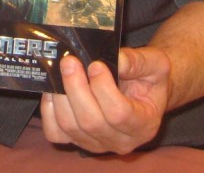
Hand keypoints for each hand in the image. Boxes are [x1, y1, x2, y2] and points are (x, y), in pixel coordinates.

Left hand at [39, 47, 170, 154]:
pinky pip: (55, 132)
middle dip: (76, 88)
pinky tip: (54, 88)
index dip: (103, 88)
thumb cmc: (149, 77)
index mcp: (144, 124)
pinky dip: (49, 110)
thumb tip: (115, 59)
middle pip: (91, 122)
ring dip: (61, 95)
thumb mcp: (154, 63)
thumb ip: (137, 61)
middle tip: (70, 61)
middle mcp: (121, 141)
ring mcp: (97, 144)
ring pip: (71, 127)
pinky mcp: (77, 140)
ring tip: (62, 69)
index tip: (96, 64)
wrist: (142, 91)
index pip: (119, 114)